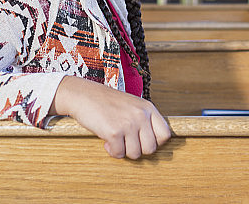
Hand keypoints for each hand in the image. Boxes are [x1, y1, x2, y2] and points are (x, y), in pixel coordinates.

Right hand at [50, 75, 170, 158]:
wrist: (83, 95)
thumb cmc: (106, 102)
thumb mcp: (132, 105)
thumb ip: (144, 120)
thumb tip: (154, 145)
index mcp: (148, 108)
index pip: (165, 134)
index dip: (154, 142)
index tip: (141, 140)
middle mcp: (141, 115)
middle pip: (151, 148)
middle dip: (137, 149)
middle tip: (126, 141)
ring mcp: (128, 124)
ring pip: (135, 154)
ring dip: (124, 150)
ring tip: (115, 139)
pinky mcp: (114, 132)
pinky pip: (119, 154)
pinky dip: (112, 151)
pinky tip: (106, 140)